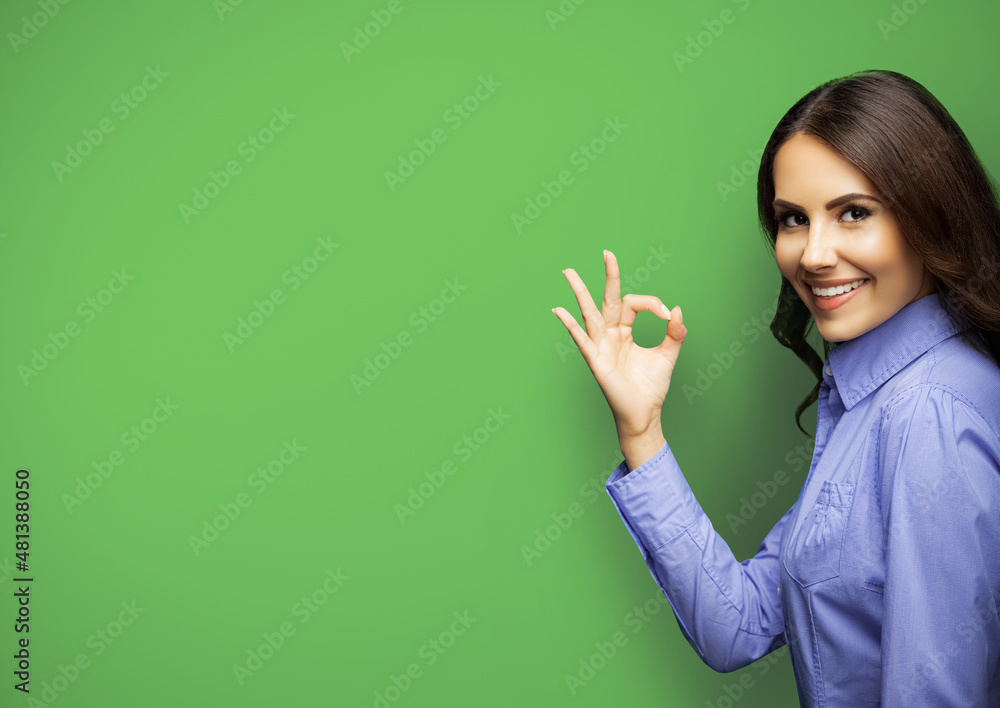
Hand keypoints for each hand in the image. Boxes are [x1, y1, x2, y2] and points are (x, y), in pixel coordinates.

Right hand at [553, 249, 686, 444]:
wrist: (645, 413)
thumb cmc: (651, 386)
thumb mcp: (668, 354)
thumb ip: (674, 332)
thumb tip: (676, 310)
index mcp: (625, 330)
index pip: (632, 303)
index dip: (651, 303)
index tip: (667, 314)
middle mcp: (610, 334)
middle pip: (607, 299)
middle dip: (608, 276)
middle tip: (607, 253)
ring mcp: (601, 346)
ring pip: (589, 314)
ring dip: (579, 292)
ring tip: (569, 272)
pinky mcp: (596, 361)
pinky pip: (582, 340)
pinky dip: (571, 326)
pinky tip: (559, 311)